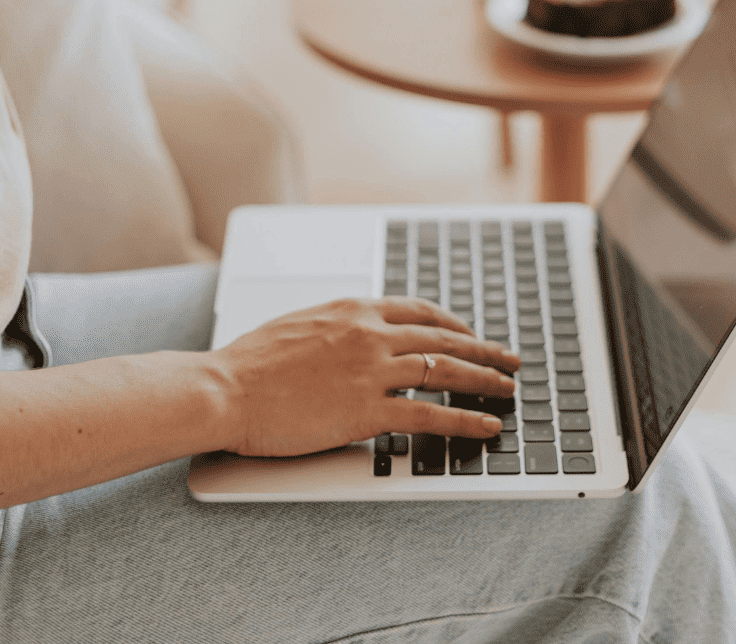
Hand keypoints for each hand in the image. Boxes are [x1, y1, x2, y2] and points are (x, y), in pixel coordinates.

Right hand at [213, 297, 519, 457]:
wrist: (226, 388)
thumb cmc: (251, 362)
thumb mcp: (302, 323)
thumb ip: (338, 325)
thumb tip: (355, 331)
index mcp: (355, 308)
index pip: (420, 311)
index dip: (454, 323)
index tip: (471, 334)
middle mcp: (371, 332)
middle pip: (444, 338)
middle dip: (483, 349)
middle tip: (509, 358)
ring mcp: (372, 370)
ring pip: (446, 371)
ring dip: (485, 381)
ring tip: (509, 389)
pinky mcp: (368, 410)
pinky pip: (430, 414)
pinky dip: (465, 420)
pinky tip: (486, 426)